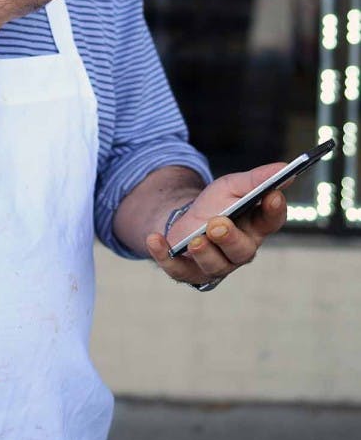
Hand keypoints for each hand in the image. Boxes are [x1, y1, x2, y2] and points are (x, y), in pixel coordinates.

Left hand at [145, 163, 287, 288]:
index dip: (274, 210)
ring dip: (204, 252)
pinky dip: (164, 256)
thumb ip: (256, 180)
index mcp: (255, 227)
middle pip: (241, 249)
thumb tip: (285, 168)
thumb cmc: (216, 204)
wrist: (185, 219)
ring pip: (214, 264)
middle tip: (218, 224)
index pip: (271, 221)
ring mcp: (215, 264)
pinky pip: (177, 269)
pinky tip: (154, 239)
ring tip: (195, 239)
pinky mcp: (188, 271)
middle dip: (230, 237)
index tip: (272, 195)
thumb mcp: (232, 186)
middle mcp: (240, 250)